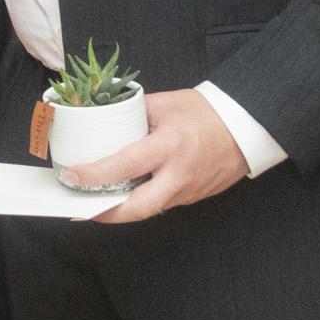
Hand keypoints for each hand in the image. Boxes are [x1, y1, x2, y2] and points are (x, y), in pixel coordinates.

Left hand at [72, 88, 250, 223]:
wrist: (246, 128)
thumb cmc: (206, 113)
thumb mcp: (164, 105)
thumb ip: (133, 114)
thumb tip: (103, 120)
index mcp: (169, 146)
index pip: (125, 166)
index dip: (94, 174)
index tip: (72, 176)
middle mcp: (179, 174)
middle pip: (138, 207)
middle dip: (106, 214)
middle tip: (82, 207)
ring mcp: (188, 190)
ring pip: (150, 210)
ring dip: (122, 210)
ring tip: (97, 202)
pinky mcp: (194, 197)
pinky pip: (162, 204)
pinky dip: (142, 202)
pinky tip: (126, 195)